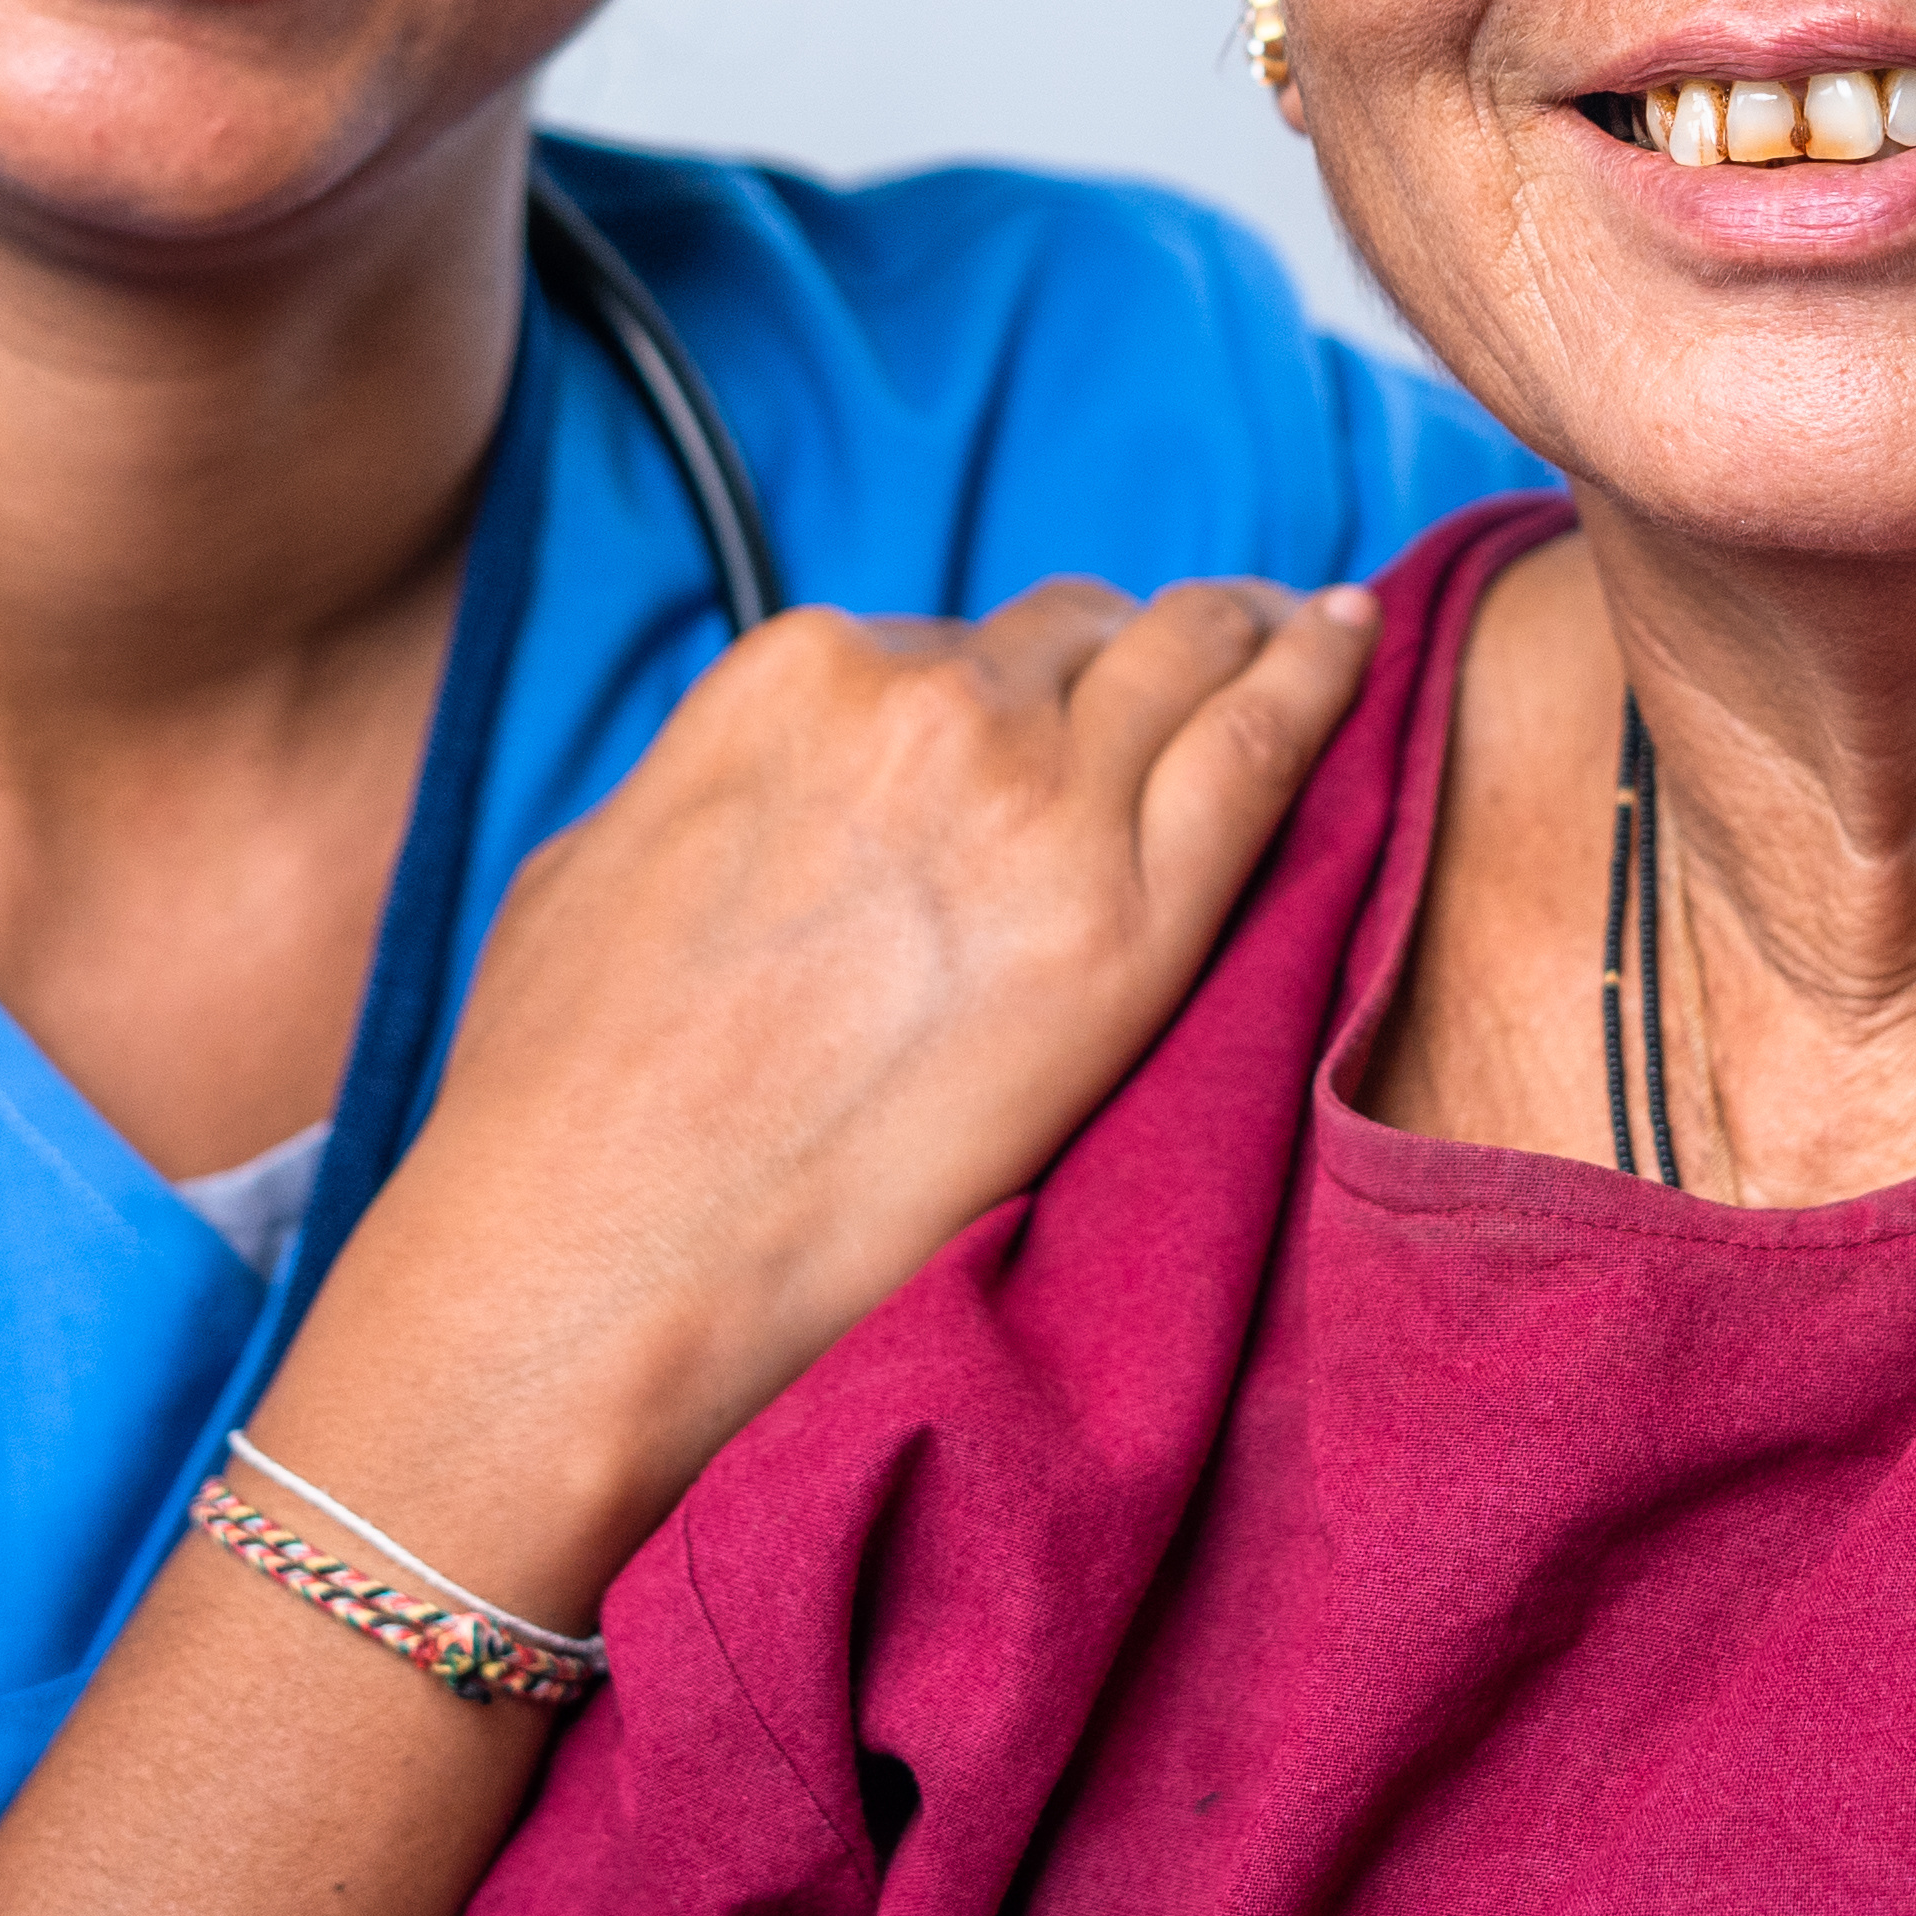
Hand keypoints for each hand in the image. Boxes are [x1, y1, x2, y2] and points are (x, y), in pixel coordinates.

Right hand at [256, 570, 1375, 1609]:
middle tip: (1212, 664)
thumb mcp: (603, 864)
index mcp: (799, 677)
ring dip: (1244, 643)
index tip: (1080, 707)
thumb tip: (792, 799)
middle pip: (1090, 637)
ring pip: (1189, 660)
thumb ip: (734, 791)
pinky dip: (1321, 676)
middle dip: (1143, 658)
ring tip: (1307, 636)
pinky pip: (1265, 748)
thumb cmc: (560, 1110)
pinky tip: (1355, 641)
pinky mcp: (1125, 928)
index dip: (1036, 681)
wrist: (586, 1280)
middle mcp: (927, 705)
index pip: (971, 639)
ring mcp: (1036, 805)